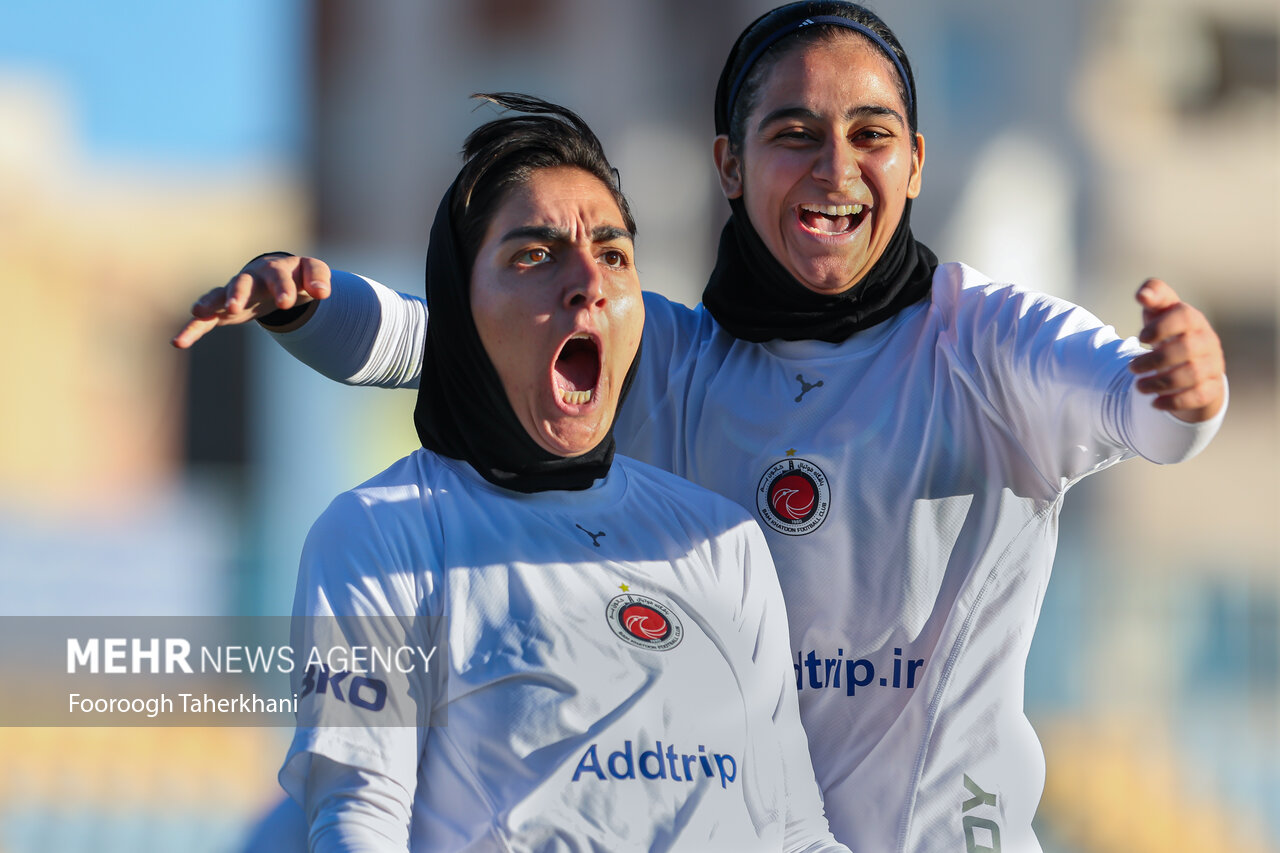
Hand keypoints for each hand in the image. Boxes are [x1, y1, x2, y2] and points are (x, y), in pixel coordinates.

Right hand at [171, 254, 331, 348]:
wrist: (277, 275)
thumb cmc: (297, 275)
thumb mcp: (312, 273)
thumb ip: (320, 279)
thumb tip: (323, 293)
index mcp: (276, 270)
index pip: (280, 277)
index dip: (283, 288)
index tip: (287, 303)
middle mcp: (251, 279)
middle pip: (243, 282)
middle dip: (239, 293)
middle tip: (236, 308)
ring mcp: (234, 293)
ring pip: (219, 295)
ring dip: (211, 303)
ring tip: (199, 312)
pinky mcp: (223, 310)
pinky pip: (205, 319)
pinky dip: (193, 329)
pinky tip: (178, 342)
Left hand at [1128, 278, 1224, 422]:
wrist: (1193, 365)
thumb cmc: (1170, 333)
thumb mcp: (1160, 313)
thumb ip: (1154, 297)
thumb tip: (1142, 294)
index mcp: (1193, 320)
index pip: (1184, 316)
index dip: (1160, 326)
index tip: (1140, 337)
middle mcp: (1207, 341)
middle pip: (1186, 347)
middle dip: (1154, 359)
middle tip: (1131, 368)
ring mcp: (1213, 365)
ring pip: (1192, 373)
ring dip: (1160, 382)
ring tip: (1138, 387)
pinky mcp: (1212, 388)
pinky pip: (1199, 396)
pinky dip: (1175, 401)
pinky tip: (1154, 403)